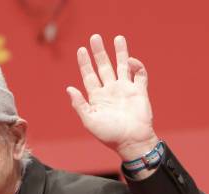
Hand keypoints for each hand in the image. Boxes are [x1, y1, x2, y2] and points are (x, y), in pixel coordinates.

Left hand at [67, 34, 157, 160]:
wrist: (132, 142)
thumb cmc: (109, 135)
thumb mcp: (89, 120)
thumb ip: (79, 104)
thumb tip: (69, 88)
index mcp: (97, 97)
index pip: (89, 75)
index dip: (84, 63)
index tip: (81, 50)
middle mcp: (111, 91)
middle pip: (104, 66)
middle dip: (99, 52)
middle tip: (95, 37)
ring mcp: (125, 90)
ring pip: (122, 66)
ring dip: (120, 52)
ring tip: (118, 37)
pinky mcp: (139, 92)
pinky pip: (139, 75)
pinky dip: (137, 66)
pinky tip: (130, 61)